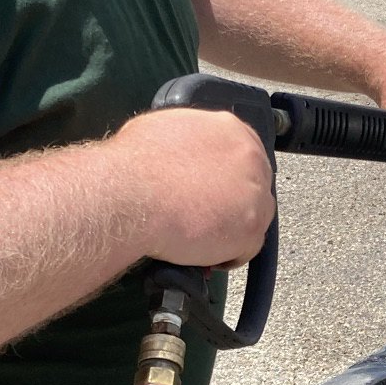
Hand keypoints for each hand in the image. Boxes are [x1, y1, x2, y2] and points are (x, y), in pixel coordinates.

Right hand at [115, 109, 275, 267]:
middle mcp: (249, 157)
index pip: (244, 153)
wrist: (130, 195)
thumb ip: (190, 140)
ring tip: (202, 237)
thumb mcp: (164, 129)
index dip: (229, 175)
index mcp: (230, 129)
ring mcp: (255, 194)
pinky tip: (205, 255)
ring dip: (232, 229)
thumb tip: (183, 151)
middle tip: (207, 214)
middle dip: (233, 201)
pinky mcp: (250, 228)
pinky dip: (227, 255)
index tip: (217, 188)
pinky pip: (247, 248)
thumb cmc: (136, 165)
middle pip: (254, 185)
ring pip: (255, 217)